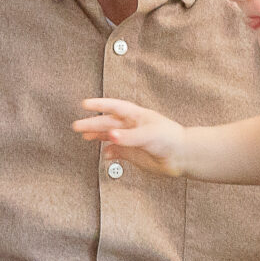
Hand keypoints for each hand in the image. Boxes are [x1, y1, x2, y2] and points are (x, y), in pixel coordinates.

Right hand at [72, 98, 193, 175]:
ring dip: (97, 136)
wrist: (182, 156)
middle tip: (77, 126)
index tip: (85, 104)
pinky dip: (110, 153)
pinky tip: (105, 154)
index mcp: (136, 116)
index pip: (114, 107)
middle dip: (92, 124)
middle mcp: (132, 126)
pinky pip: (117, 152)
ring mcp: (131, 140)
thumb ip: (128, 137)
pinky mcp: (133, 153)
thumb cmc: (170, 139)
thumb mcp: (148, 134)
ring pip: (110, 136)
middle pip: (108, 123)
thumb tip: (111, 137)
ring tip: (84, 136)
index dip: (100, 104)